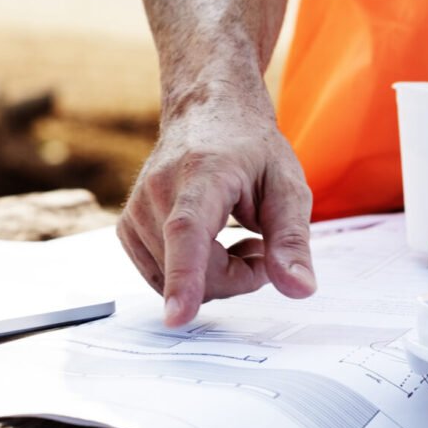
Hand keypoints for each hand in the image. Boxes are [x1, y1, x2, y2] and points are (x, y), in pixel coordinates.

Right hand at [118, 97, 316, 326]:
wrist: (206, 110)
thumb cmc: (251, 148)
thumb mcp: (288, 187)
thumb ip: (292, 241)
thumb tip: (300, 289)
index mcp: (201, 176)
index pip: (187, 233)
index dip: (185, 278)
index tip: (178, 316)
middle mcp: (157, 192)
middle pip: (199, 273)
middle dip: (240, 276)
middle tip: (263, 245)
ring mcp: (136, 211)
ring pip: (179, 283)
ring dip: (217, 274)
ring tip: (236, 234)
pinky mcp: (127, 229)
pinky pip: (163, 278)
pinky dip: (192, 273)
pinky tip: (211, 242)